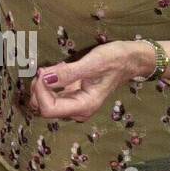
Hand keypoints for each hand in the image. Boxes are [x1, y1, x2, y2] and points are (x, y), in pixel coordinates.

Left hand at [27, 41, 148, 122]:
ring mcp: (75, 104)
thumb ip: (68, 73)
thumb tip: (44, 78)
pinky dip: (48, 83)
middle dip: (38, 89)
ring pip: (45, 102)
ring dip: (42, 86)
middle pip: (44, 108)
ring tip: (53, 68)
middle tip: (44, 69)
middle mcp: (78, 110)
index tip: (42, 72)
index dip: (40, 92)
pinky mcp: (73, 96)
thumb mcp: (92, 63)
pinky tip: (57, 70)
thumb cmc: (116, 60)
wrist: (131, 60)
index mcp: (84, 106)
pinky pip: (52, 95)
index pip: (49, 109)